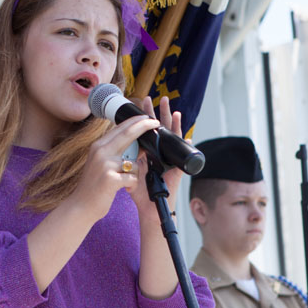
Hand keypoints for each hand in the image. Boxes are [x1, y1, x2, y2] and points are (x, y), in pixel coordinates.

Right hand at [65, 111, 160, 222]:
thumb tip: (140, 143)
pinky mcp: (110, 179)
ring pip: (134, 162)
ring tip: (126, 182)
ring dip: (135, 174)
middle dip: (144, 126)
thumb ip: (117, 152)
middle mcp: (100, 151)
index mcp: (98, 146)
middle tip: (156, 122)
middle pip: (128, 134)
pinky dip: (133, 185)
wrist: (80, 206)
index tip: (147, 118)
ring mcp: (105, 164)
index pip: (119, 128)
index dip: (135, 121)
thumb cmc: (94, 185)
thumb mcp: (102, 163)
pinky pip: (133, 178)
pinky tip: (125, 189)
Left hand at [128, 96, 183, 211]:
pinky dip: (184, 144)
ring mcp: (169, 160)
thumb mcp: (130, 170)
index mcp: (149, 152)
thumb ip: (128, 157)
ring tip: (173, 109)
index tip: (141, 102)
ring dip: (174, 123)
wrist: (148, 209)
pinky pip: (181, 154)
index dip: (145, 117)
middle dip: (161, 114)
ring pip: (173, 137)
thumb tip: (121, 144)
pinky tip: (187, 135)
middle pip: (162, 129)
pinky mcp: (176, 170)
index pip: (147, 130)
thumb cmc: (139, 192)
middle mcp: (160, 154)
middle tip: (161, 98)